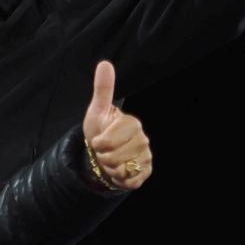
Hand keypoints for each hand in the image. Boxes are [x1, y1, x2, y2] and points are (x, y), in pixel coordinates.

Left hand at [82, 60, 151, 191]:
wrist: (103, 154)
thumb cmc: (100, 131)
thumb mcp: (98, 111)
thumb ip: (103, 89)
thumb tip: (105, 64)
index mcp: (132, 124)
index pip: (108, 141)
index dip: (98, 144)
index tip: (98, 140)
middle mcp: (143, 139)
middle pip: (114, 157)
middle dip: (103, 157)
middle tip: (104, 151)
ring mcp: (146, 156)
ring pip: (121, 169)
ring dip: (110, 168)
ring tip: (111, 160)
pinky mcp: (146, 171)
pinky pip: (130, 180)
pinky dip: (120, 179)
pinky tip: (119, 170)